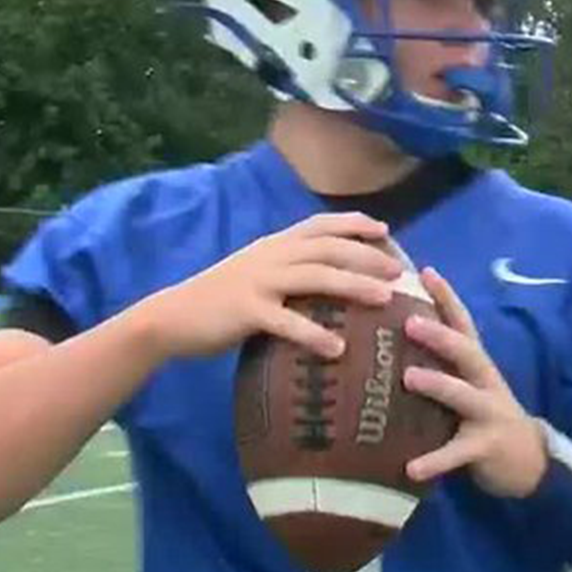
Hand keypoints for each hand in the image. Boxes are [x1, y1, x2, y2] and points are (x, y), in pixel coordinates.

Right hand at [131, 212, 405, 361]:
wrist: (172, 316)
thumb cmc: (219, 300)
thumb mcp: (255, 272)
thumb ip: (287, 270)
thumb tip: (328, 280)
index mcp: (274, 245)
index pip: (319, 224)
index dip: (353, 223)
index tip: (384, 230)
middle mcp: (271, 256)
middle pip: (327, 247)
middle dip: (366, 254)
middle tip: (400, 269)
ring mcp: (259, 281)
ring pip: (315, 276)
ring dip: (353, 284)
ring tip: (384, 298)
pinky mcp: (247, 311)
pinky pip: (287, 321)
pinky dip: (314, 333)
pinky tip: (337, 348)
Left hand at [402, 266, 546, 497]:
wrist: (526, 460)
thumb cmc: (480, 413)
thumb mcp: (464, 383)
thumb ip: (436, 362)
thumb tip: (386, 338)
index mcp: (474, 362)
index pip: (461, 322)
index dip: (445, 296)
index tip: (424, 270)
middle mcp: (483, 381)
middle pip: (465, 351)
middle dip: (440, 335)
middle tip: (410, 322)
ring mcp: (488, 413)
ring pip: (463, 394)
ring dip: (437, 384)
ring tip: (408, 377)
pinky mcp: (486, 447)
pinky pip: (458, 453)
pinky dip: (435, 460)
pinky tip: (411, 468)